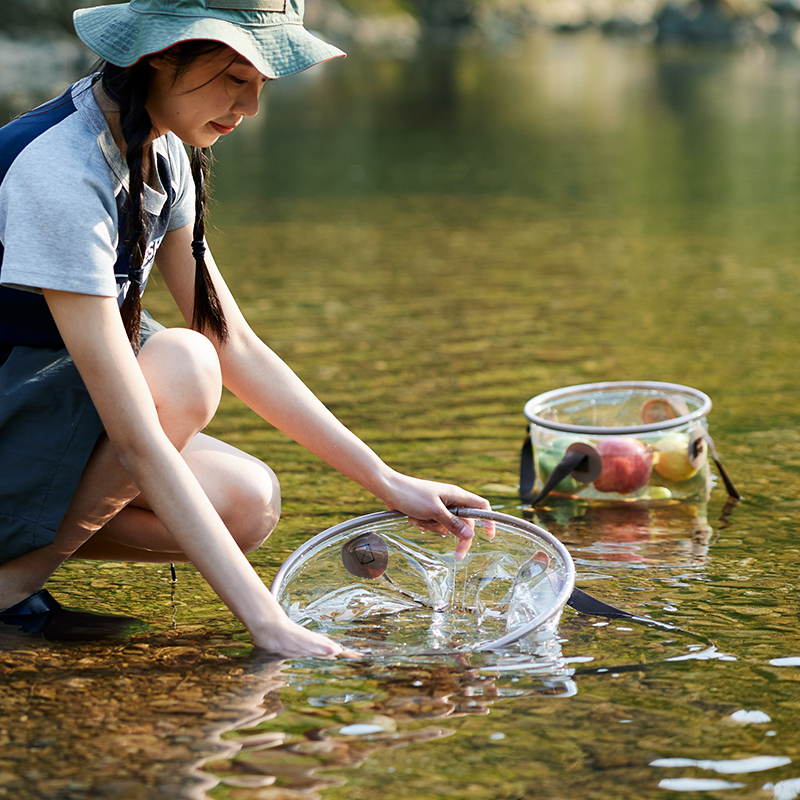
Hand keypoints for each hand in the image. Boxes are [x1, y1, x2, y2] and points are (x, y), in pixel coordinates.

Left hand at [378, 471, 492, 559]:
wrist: (388, 489)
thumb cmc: (411, 495)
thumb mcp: (434, 512)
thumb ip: (453, 524)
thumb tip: (471, 535)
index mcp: (456, 495)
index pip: (480, 506)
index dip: (488, 520)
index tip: (490, 536)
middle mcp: (450, 500)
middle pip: (463, 522)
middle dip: (457, 536)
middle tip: (457, 555)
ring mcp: (439, 505)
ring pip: (446, 525)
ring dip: (434, 527)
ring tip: (419, 519)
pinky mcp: (427, 510)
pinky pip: (433, 524)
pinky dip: (425, 525)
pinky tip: (413, 519)